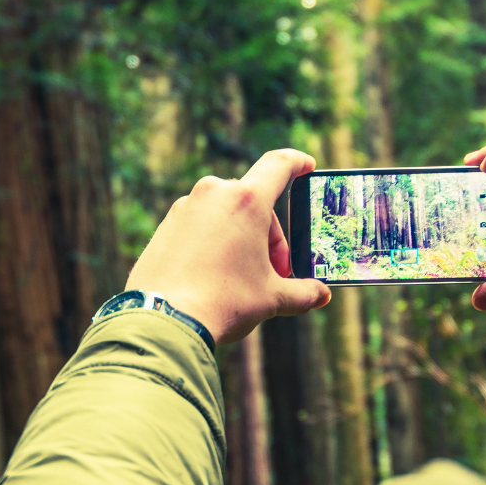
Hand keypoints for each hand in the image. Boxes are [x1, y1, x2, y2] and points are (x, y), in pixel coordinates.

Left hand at [126, 150, 330, 343]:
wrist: (165, 321)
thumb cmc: (224, 302)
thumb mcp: (272, 298)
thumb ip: (302, 293)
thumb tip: (321, 295)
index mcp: (246, 201)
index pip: (278, 165)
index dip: (296, 162)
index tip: (306, 165)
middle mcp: (213, 194)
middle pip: (254, 202)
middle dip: (270, 236)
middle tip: (276, 272)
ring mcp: (184, 208)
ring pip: (225, 215)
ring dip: (241, 240)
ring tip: (243, 279)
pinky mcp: (165, 227)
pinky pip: (200, 228)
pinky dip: (214, 245)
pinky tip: (215, 279)